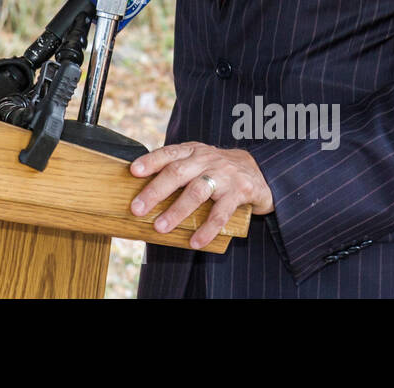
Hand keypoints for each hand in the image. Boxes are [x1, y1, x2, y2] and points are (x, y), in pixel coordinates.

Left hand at [129, 142, 273, 248]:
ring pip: (197, 191)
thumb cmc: (218, 171)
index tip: (133, 171)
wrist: (259, 172)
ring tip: (160, 227)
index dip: (150, 161)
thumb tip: (144, 195)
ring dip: (176, 211)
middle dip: (155, 191)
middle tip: (137, 208)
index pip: (168, 153)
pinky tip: (195, 242)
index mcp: (192, 152)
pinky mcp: (240, 192)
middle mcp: (206, 160)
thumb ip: (177, 171)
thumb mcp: (198, 162)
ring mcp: (224, 175)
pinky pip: (221, 212)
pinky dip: (207, 229)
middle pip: (178, 173)